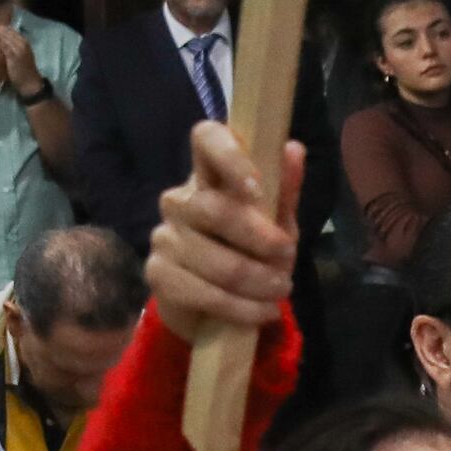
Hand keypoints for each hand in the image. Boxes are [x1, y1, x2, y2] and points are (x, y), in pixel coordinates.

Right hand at [145, 118, 302, 338]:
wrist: (220, 305)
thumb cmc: (251, 251)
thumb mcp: (276, 222)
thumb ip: (283, 190)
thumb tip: (293, 149)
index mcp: (209, 174)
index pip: (205, 139)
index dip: (229, 156)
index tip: (257, 187)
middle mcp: (179, 199)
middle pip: (212, 208)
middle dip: (257, 238)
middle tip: (287, 256)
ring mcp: (164, 237)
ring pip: (212, 259)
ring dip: (256, 280)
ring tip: (280, 290)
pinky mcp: (157, 274)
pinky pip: (202, 292)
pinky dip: (241, 307)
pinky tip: (261, 311)